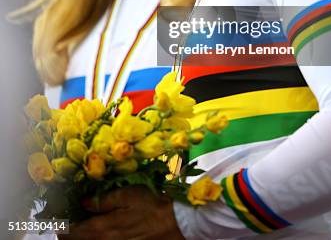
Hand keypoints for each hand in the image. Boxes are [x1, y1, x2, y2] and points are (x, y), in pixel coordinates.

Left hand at [60, 186, 184, 239]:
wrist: (175, 223)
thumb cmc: (151, 204)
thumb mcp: (128, 195)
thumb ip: (104, 200)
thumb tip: (84, 202)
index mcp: (103, 228)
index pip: (74, 232)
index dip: (62, 228)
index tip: (55, 222)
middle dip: (68, 236)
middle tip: (62, 230)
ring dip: (81, 239)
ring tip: (75, 234)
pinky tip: (96, 235)